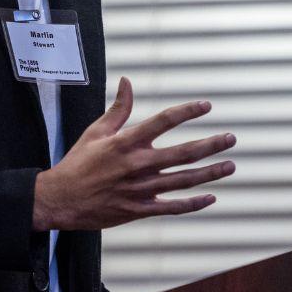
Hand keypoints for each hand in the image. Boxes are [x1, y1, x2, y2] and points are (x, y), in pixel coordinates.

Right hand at [32, 77, 234, 231]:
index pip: (164, 121)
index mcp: (127, 142)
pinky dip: (193, 204)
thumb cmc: (78, 163)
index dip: (188, 111)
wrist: (60, 199)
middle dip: (211, 145)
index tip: (206, 105)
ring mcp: (141, 189)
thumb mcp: (96, 131)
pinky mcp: (139, 209)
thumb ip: (119, 108)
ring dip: (210, 173)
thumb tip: (127, 81)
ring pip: (183, 181)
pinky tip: (210, 197)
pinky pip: (172, 207)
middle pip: (183, 154)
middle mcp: (138, 165)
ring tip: (230, 165)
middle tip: (231, 139)